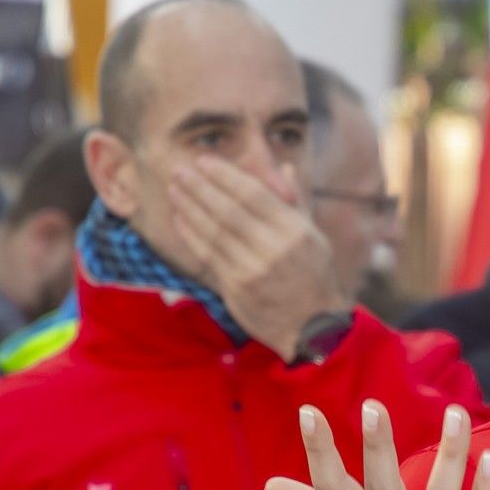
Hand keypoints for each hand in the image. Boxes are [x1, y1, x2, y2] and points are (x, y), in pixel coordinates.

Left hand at [167, 156, 349, 359]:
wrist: (314, 327)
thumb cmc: (315, 276)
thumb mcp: (315, 237)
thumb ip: (296, 201)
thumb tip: (282, 167)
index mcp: (295, 231)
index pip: (253, 194)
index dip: (225, 176)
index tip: (204, 161)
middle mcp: (274, 248)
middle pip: (228, 210)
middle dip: (200, 187)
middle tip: (179, 170)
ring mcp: (253, 269)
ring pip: (213, 231)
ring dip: (189, 208)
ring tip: (174, 189)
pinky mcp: (236, 288)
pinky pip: (207, 254)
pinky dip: (191, 234)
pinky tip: (180, 219)